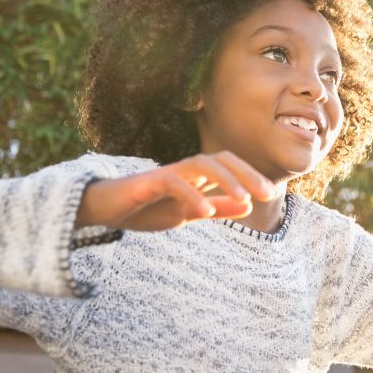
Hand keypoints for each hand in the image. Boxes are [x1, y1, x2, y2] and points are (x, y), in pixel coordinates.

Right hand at [76, 152, 276, 231]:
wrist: (102, 210)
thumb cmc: (143, 208)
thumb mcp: (185, 213)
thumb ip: (215, 208)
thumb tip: (246, 205)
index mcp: (194, 176)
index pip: (228, 166)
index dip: (251, 176)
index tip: (270, 195)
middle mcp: (183, 169)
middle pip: (220, 159)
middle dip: (246, 174)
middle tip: (267, 194)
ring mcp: (164, 173)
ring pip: (201, 164)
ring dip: (225, 181)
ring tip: (244, 200)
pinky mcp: (145, 183)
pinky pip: (173, 182)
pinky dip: (192, 194)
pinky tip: (205, 211)